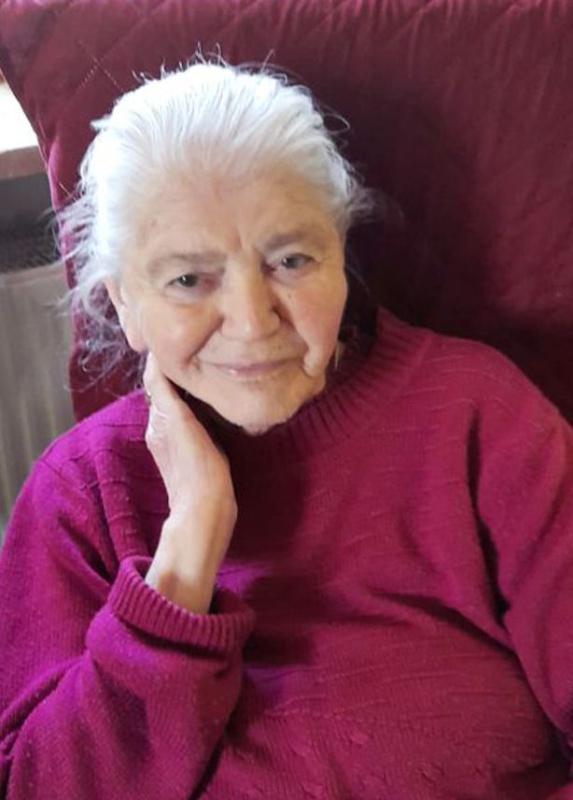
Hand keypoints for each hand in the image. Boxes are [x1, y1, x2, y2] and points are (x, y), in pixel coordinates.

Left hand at [142, 354, 236, 612]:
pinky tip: (207, 399)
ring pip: (175, 403)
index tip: (173, 335)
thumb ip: (167, 396)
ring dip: (185, 385)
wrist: (205, 512)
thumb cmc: (199, 473)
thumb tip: (155, 365)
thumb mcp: (182, 427)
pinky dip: (191, 403)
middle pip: (165, 390)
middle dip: (175, 369)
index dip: (162, 359)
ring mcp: (174, 440)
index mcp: (160, 419)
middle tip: (196, 347)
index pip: (156, 379)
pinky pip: (185, 417)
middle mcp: (161, 427)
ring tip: (204, 366)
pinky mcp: (189, 451)